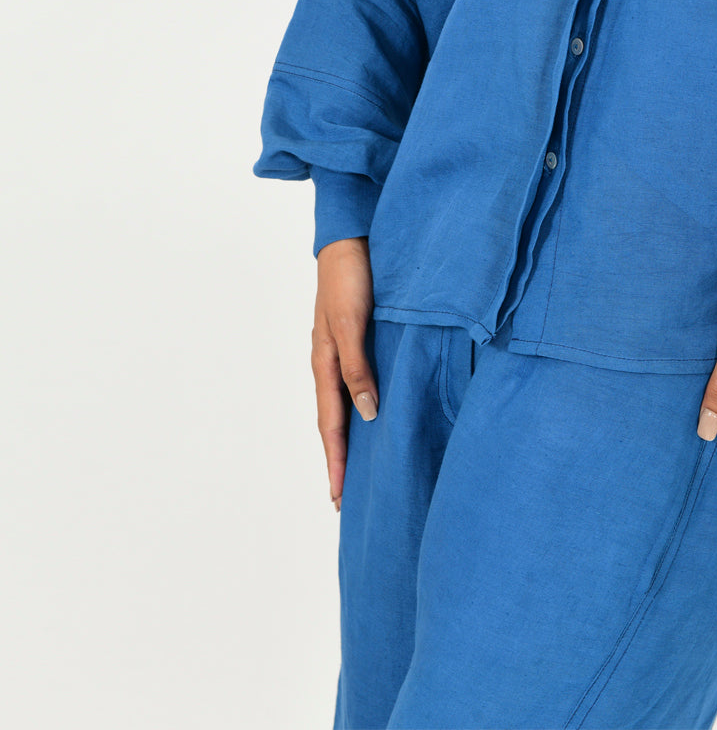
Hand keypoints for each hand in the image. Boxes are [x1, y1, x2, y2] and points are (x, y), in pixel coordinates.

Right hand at [313, 236, 377, 510]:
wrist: (350, 238)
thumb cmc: (350, 278)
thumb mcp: (351, 323)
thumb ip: (357, 367)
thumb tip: (368, 414)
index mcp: (325, 363)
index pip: (331, 424)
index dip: (336, 461)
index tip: (337, 498)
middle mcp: (330, 362)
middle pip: (333, 421)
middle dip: (337, 460)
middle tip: (343, 499)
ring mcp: (340, 351)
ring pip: (342, 404)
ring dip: (347, 437)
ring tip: (356, 468)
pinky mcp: (355, 338)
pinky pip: (354, 383)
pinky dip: (358, 407)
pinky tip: (370, 415)